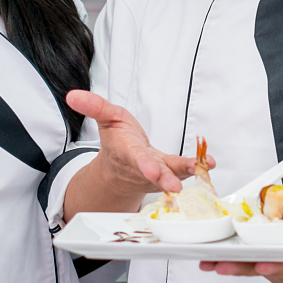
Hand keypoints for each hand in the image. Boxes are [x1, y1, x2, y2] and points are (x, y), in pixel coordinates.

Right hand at [64, 90, 194, 207]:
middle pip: (154, 173)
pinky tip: (209, 163)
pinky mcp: (169, 174)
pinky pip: (183, 171)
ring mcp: (157, 173)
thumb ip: (93, 107)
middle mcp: (142, 167)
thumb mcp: (106, 118)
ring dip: (187, 172)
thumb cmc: (117, 141)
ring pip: (172, 174)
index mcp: (125, 152)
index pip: (134, 158)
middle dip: (164, 179)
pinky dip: (196, 167)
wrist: (120, 169)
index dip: (144, 165)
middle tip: (175, 187)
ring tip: (203, 167)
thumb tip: (72, 95)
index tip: (153, 171)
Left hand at [199, 260, 282, 282]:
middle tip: (222, 266)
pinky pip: (241, 265)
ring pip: (248, 267)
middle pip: (264, 266)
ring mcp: (274, 270)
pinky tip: (201, 260)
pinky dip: (222, 263)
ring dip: (226, 266)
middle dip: (243, 267)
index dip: (279, 265)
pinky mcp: (263, 267)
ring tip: (205, 264)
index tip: (264, 264)